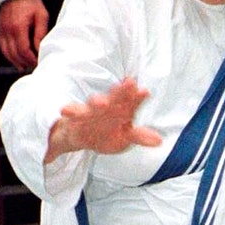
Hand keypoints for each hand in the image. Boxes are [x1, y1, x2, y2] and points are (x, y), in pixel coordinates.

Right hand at [0, 0, 49, 71]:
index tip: (39, 62)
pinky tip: (16, 59)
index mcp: (18, 27)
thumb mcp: (42, 16)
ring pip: (7, 53)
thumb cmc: (32, 4)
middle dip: (25, 62)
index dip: (31, 59)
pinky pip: (2, 47)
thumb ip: (40, 33)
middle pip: (15, 54)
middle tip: (34, 66)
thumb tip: (40, 49)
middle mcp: (7, 30)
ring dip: (16, 61)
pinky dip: (9, 55)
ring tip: (25, 66)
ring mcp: (1, 30)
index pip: (24, 50)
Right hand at [46, 78, 163, 161]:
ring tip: (101, 102)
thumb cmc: (107, 133)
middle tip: (130, 83)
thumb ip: (140, 137)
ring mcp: (92, 110)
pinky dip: (70, 110)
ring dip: (97, 101)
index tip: (144, 91)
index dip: (138, 97)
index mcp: (122, 110)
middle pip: (116, 98)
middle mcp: (109, 106)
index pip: (132, 102)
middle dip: (122, 91)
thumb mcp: (125, 138)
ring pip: (95, 103)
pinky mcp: (76, 116)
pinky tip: (65, 110)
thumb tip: (159, 141)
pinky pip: (73, 112)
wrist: (82, 136)